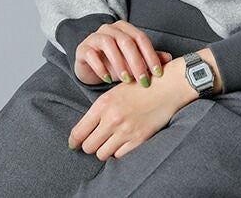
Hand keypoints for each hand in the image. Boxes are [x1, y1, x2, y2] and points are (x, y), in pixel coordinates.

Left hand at [68, 57, 191, 159]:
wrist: (167, 86)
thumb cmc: (140, 85)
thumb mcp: (115, 92)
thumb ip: (100, 110)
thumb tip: (86, 129)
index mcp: (103, 104)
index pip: (79, 131)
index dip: (74, 141)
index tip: (73, 144)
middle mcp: (112, 119)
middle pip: (89, 146)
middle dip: (90, 145)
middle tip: (95, 141)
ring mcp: (125, 131)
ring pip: (102, 154)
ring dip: (104, 149)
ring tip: (110, 141)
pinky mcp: (139, 140)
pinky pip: (119, 155)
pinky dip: (119, 150)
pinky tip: (123, 141)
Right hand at [75, 20, 171, 85]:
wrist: (90, 67)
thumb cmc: (116, 63)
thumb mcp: (134, 62)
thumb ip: (150, 59)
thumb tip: (169, 58)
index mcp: (125, 28)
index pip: (141, 38)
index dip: (151, 55)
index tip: (158, 74)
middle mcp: (110, 29)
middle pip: (126, 41)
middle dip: (137, 62)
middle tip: (143, 81)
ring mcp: (95, 36)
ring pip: (109, 44)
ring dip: (120, 63)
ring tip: (126, 79)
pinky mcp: (83, 48)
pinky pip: (92, 54)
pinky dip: (101, 67)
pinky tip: (108, 79)